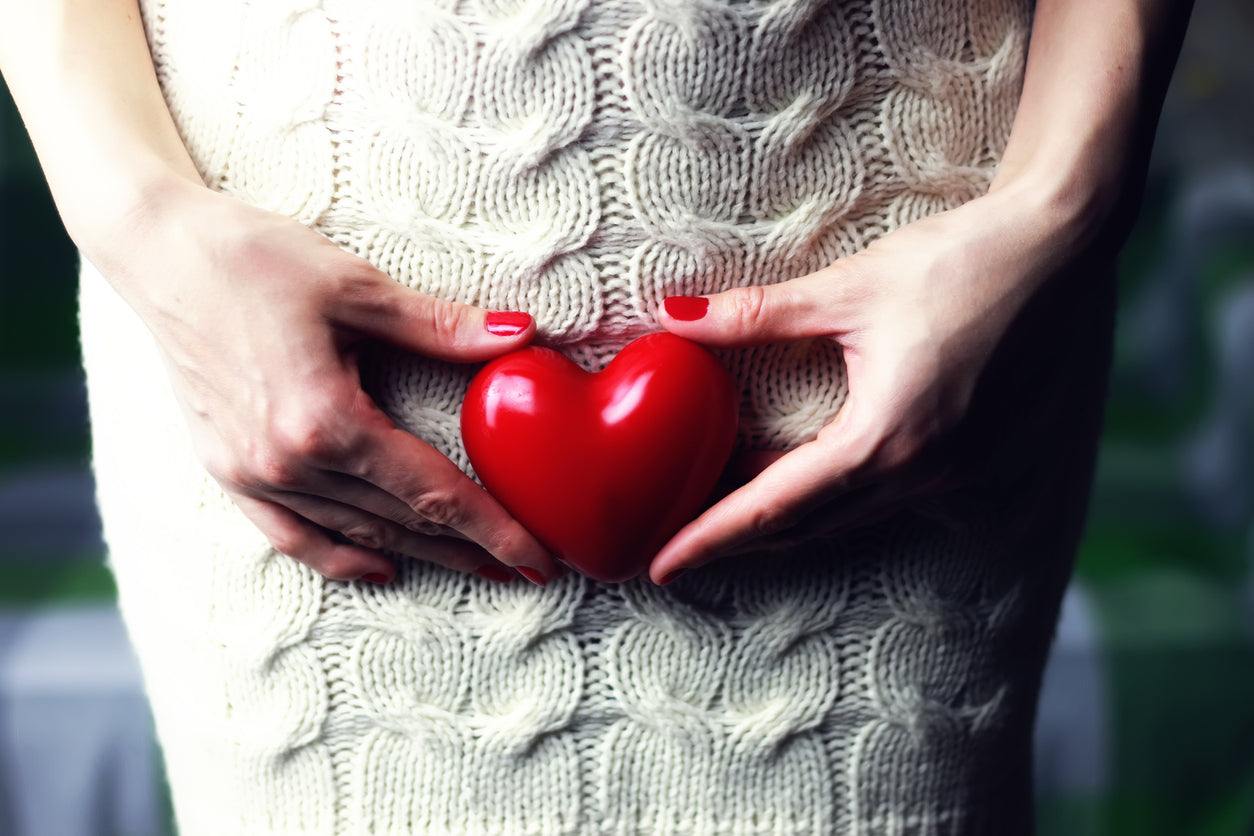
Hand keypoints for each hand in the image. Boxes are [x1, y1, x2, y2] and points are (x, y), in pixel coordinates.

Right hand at [103, 182, 560, 584]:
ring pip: (354, 534)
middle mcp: (287, 462)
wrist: (160, 252)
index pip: (431, 492)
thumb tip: (523, 333)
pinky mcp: (227, 470)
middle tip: (525, 569)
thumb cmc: (257, 258)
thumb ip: (442, 326)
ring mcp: (252, 474)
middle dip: (469, 549)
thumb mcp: (358, 287)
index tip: (538, 557)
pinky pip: (290, 534)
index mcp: (326, 420)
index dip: (492, 527)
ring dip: (418, 554)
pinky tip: (376, 566)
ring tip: (473, 567)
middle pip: (400, 523)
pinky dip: (337, 557)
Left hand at [648, 184, 1106, 583]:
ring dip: (784, 515)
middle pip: (806, 524)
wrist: (1059, 250)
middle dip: (737, 534)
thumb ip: (753, 314)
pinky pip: (884, 496)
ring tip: (726, 504)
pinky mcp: (973, 459)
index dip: (712, 535)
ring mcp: (953, 473)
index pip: (775, 505)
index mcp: (885, 439)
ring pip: (845, 515)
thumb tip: (671, 315)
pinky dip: (833, 495)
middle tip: (679, 536)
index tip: (662, 564)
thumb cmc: (958, 262)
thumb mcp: (847, 289)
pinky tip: (804, 471)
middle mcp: (921, 472)